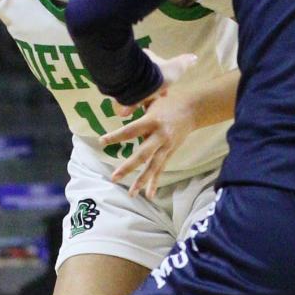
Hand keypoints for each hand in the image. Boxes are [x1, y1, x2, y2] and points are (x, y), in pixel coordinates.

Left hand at [99, 53, 198, 200]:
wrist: (192, 110)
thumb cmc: (166, 103)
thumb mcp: (151, 99)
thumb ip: (135, 104)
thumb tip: (119, 111)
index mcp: (152, 121)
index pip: (131, 130)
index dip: (116, 136)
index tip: (101, 141)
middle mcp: (160, 136)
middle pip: (143, 154)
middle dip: (128, 167)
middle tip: (114, 177)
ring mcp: (166, 147)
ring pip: (153, 167)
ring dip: (141, 181)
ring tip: (131, 194)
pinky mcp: (170, 153)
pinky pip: (161, 170)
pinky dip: (154, 182)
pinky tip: (149, 195)